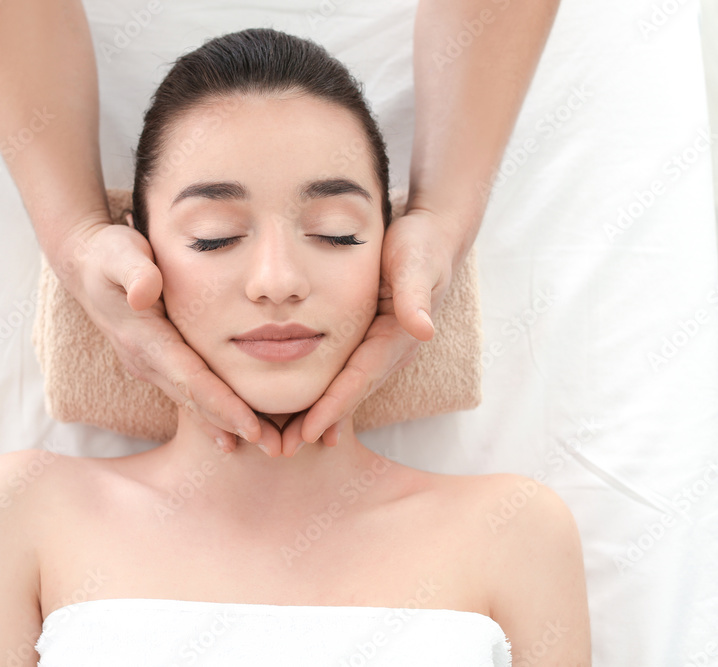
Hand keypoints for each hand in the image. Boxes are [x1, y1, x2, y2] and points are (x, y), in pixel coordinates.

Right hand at [53, 216, 268, 451]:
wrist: (87, 265)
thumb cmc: (109, 255)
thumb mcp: (118, 253)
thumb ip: (133, 271)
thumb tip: (143, 294)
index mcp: (144, 339)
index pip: (188, 379)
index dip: (220, 404)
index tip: (250, 426)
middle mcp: (147, 361)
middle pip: (196, 402)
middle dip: (234, 426)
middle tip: (274, 448)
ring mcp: (151, 366)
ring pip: (194, 403)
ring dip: (228, 426)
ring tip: (267, 446)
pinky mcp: (159, 363)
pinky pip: (190, 394)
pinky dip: (214, 414)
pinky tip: (236, 432)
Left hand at [275, 206, 466, 455]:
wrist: (432, 237)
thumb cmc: (419, 245)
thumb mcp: (417, 262)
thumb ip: (416, 295)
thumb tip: (424, 330)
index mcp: (396, 337)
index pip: (360, 379)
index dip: (335, 407)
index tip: (310, 432)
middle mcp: (389, 351)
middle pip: (349, 395)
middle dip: (319, 423)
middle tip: (284, 450)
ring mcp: (379, 350)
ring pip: (344, 391)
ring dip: (318, 417)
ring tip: (285, 443)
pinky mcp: (370, 344)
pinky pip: (343, 377)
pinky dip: (324, 398)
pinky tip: (302, 415)